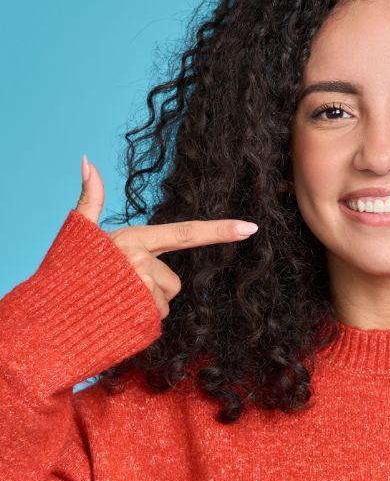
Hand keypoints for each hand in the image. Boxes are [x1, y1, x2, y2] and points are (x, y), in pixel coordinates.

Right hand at [74, 156, 258, 319]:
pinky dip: (141, 320)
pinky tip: (118, 316)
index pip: (186, 232)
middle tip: (120, 286)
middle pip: (173, 280)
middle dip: (153, 286)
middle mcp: (143, 264)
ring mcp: (144, 294)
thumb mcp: (81, 233)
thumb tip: (87, 160)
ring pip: (165, 300)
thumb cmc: (67, 273)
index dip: (220, 230)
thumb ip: (91, 198)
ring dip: (146, 304)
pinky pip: (156, 318)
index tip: (251, 227)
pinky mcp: (144, 320)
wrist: (47, 319)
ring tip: (116, 301)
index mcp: (134, 240)